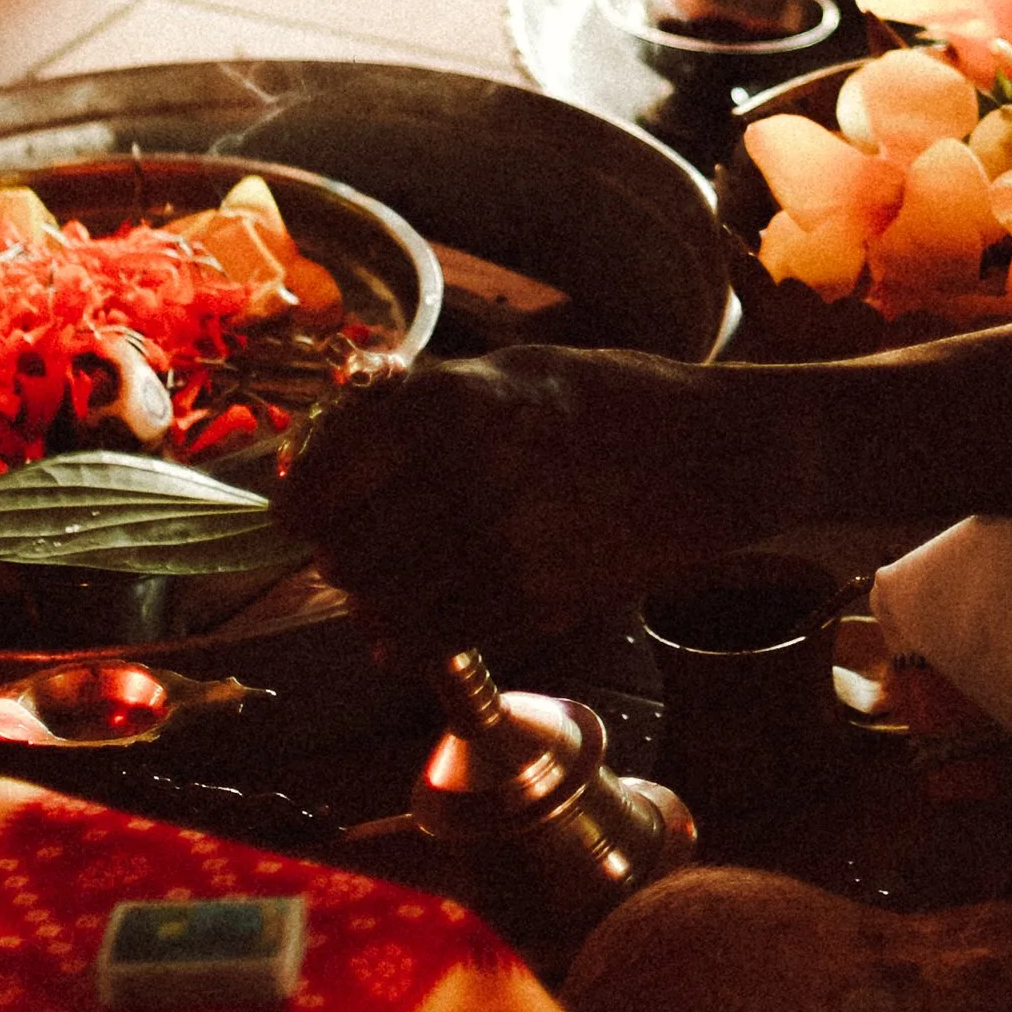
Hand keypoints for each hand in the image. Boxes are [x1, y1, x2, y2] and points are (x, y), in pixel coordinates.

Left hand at [283, 343, 761, 656]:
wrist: (712, 456)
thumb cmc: (611, 400)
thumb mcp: (511, 370)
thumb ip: (421, 402)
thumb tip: (334, 438)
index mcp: (450, 408)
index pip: (322, 482)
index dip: (300, 501)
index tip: (302, 507)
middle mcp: (464, 478)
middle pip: (340, 552)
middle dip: (333, 552)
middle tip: (346, 544)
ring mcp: (499, 548)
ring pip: (377, 606)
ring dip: (368, 600)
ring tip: (387, 581)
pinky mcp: (532, 603)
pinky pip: (431, 640)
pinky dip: (407, 638)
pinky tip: (414, 619)